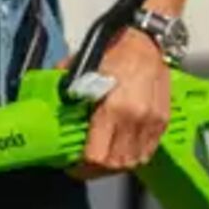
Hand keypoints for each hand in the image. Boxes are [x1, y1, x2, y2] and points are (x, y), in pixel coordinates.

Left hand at [73, 29, 172, 176]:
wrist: (148, 38)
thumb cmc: (114, 49)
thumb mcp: (82, 66)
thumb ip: (65, 87)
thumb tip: (46, 102)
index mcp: (113, 108)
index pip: (97, 157)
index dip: (81, 167)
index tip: (70, 164)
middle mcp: (135, 119)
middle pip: (114, 165)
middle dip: (95, 170)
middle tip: (82, 165)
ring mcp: (152, 122)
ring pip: (132, 162)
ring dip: (114, 165)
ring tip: (100, 159)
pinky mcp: (162, 121)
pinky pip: (147, 152)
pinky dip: (132, 156)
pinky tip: (120, 150)